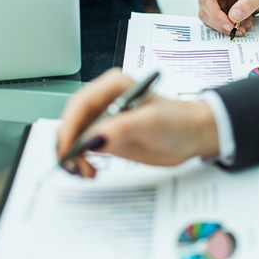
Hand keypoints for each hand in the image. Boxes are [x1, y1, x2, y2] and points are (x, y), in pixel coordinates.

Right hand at [57, 68, 219, 177]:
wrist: (190, 135)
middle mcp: (104, 99)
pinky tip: (90, 171)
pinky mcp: (104, 135)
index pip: (81, 104)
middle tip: (75, 166)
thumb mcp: (152, 123)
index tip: (67, 148)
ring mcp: (102, 118)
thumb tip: (93, 139)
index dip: (70, 126)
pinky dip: (80, 161)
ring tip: (86, 172)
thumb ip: (122, 128)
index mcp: (113, 86)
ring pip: (73, 136)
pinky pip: (81, 148)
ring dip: (72, 156)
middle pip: (72, 120)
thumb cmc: (177, 121)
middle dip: (68, 145)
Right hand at [198, 0, 258, 36]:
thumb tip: (233, 16)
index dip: (215, 15)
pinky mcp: (218, 8)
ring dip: (226, 27)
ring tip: (244, 25)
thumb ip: (248, 4)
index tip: (229, 26)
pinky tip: (241, 23)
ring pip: (210, 19)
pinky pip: (217, 22)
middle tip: (239, 29)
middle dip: (222, 24)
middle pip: (206, 11)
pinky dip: (228, 27)